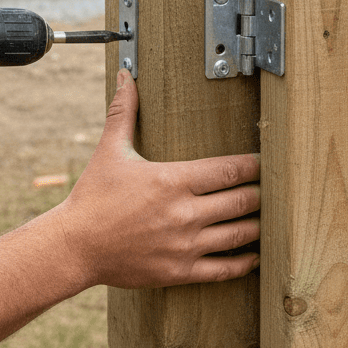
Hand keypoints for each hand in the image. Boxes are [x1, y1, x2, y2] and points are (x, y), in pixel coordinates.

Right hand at [58, 69, 260, 288]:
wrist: (74, 246)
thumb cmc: (93, 197)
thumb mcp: (110, 150)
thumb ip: (124, 112)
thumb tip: (125, 76)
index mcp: (173, 180)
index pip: (229, 170)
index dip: (253, 166)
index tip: (263, 162)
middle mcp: (184, 213)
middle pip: (242, 201)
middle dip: (261, 194)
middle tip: (272, 189)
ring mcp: (184, 244)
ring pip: (239, 234)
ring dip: (258, 225)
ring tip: (269, 218)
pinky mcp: (180, 271)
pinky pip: (223, 269)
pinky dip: (243, 262)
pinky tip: (254, 255)